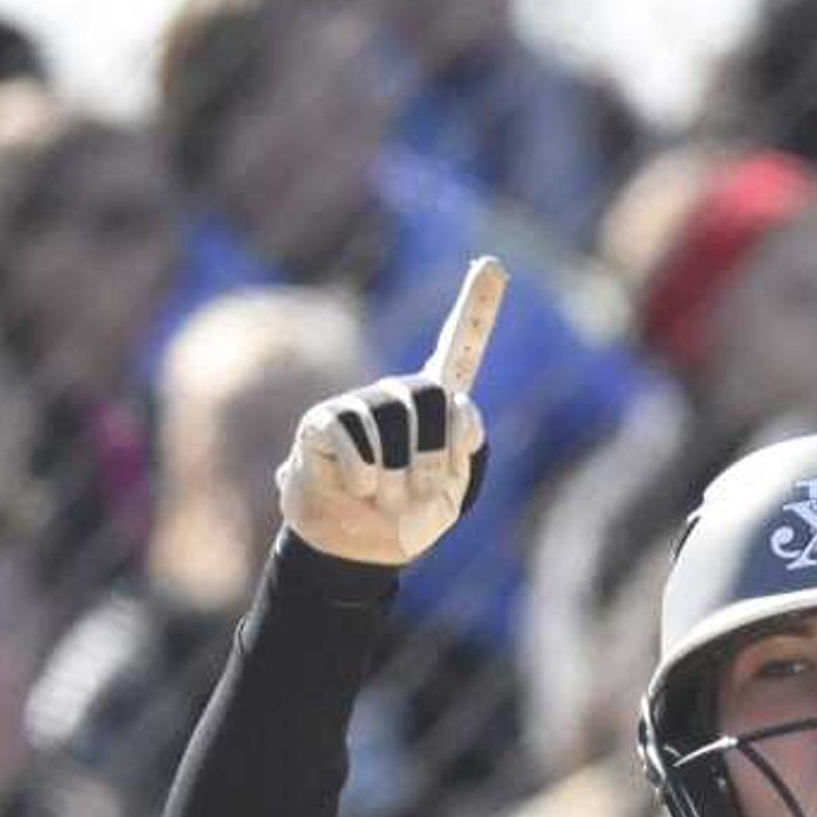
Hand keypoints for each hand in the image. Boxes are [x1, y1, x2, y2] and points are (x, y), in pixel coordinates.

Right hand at [276, 257, 502, 567]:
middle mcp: (397, 394)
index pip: (461, 347)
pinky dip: (364, 472)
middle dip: (433, 455)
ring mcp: (359, 404)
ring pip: (393, 418)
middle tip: (420, 493)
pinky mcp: (323, 422)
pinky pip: (353, 433)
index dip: (478, 306)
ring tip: (385, 498)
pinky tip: (360, 489)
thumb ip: (463, 442)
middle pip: (433, 396)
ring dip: (398, 473)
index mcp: (437, 407)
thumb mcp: (450, 490)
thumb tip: (457, 399)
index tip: (494, 264)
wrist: (355, 551)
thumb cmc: (407, 521)